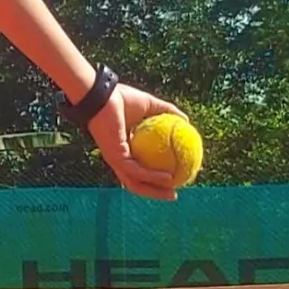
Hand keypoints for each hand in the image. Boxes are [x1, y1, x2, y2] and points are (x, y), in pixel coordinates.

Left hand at [87, 82, 183, 199]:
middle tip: (174, 193)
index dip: (155, 176)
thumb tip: (186, 120)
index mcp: (124, 147)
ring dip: (154, 191)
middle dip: (155, 191)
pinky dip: (152, 177)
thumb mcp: (150, 105)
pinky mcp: (116, 158)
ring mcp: (116, 159)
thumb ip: (167, 111)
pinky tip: (168, 178)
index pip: (140, 168)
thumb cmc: (120, 98)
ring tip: (172, 193)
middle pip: (138, 182)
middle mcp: (119, 157)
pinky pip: (137, 171)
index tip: (175, 177)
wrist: (103, 95)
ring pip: (136, 183)